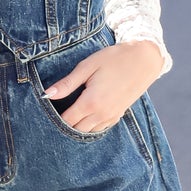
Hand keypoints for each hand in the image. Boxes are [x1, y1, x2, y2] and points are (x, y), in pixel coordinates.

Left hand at [43, 40, 163, 132]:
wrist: (144, 59)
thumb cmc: (114, 59)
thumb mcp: (87, 66)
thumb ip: (67, 83)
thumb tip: (46, 94)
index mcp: (91, 102)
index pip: (66, 120)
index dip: (54, 118)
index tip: (46, 112)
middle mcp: (101, 114)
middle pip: (76, 129)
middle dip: (64, 124)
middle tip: (55, 113)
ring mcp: (112, 116)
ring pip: (88, 132)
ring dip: (77, 126)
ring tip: (69, 114)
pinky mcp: (118, 115)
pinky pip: (100, 128)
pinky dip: (90, 125)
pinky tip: (85, 115)